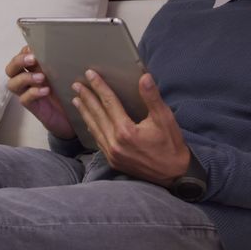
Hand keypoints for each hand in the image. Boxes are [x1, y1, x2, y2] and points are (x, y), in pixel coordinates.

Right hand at [5, 46, 75, 138]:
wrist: (70, 115)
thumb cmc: (65, 91)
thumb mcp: (62, 74)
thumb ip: (56, 63)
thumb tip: (60, 47)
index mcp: (31, 70)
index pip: (20, 57)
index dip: (23, 51)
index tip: (34, 48)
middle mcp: (26, 80)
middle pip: (10, 69)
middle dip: (19, 62)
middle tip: (33, 59)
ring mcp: (27, 93)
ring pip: (12, 84)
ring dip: (25, 78)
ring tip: (41, 77)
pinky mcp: (32, 106)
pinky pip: (24, 99)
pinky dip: (33, 93)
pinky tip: (45, 91)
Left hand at [71, 70, 189, 186]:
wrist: (174, 175)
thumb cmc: (171, 146)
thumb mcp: (165, 119)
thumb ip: (152, 97)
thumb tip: (144, 77)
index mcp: (126, 132)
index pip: (109, 103)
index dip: (99, 87)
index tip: (89, 74)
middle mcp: (115, 144)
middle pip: (97, 115)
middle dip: (86, 98)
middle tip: (76, 85)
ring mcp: (112, 154)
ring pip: (94, 128)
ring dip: (85, 112)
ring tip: (76, 100)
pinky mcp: (113, 161)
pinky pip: (98, 141)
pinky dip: (92, 128)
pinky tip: (88, 122)